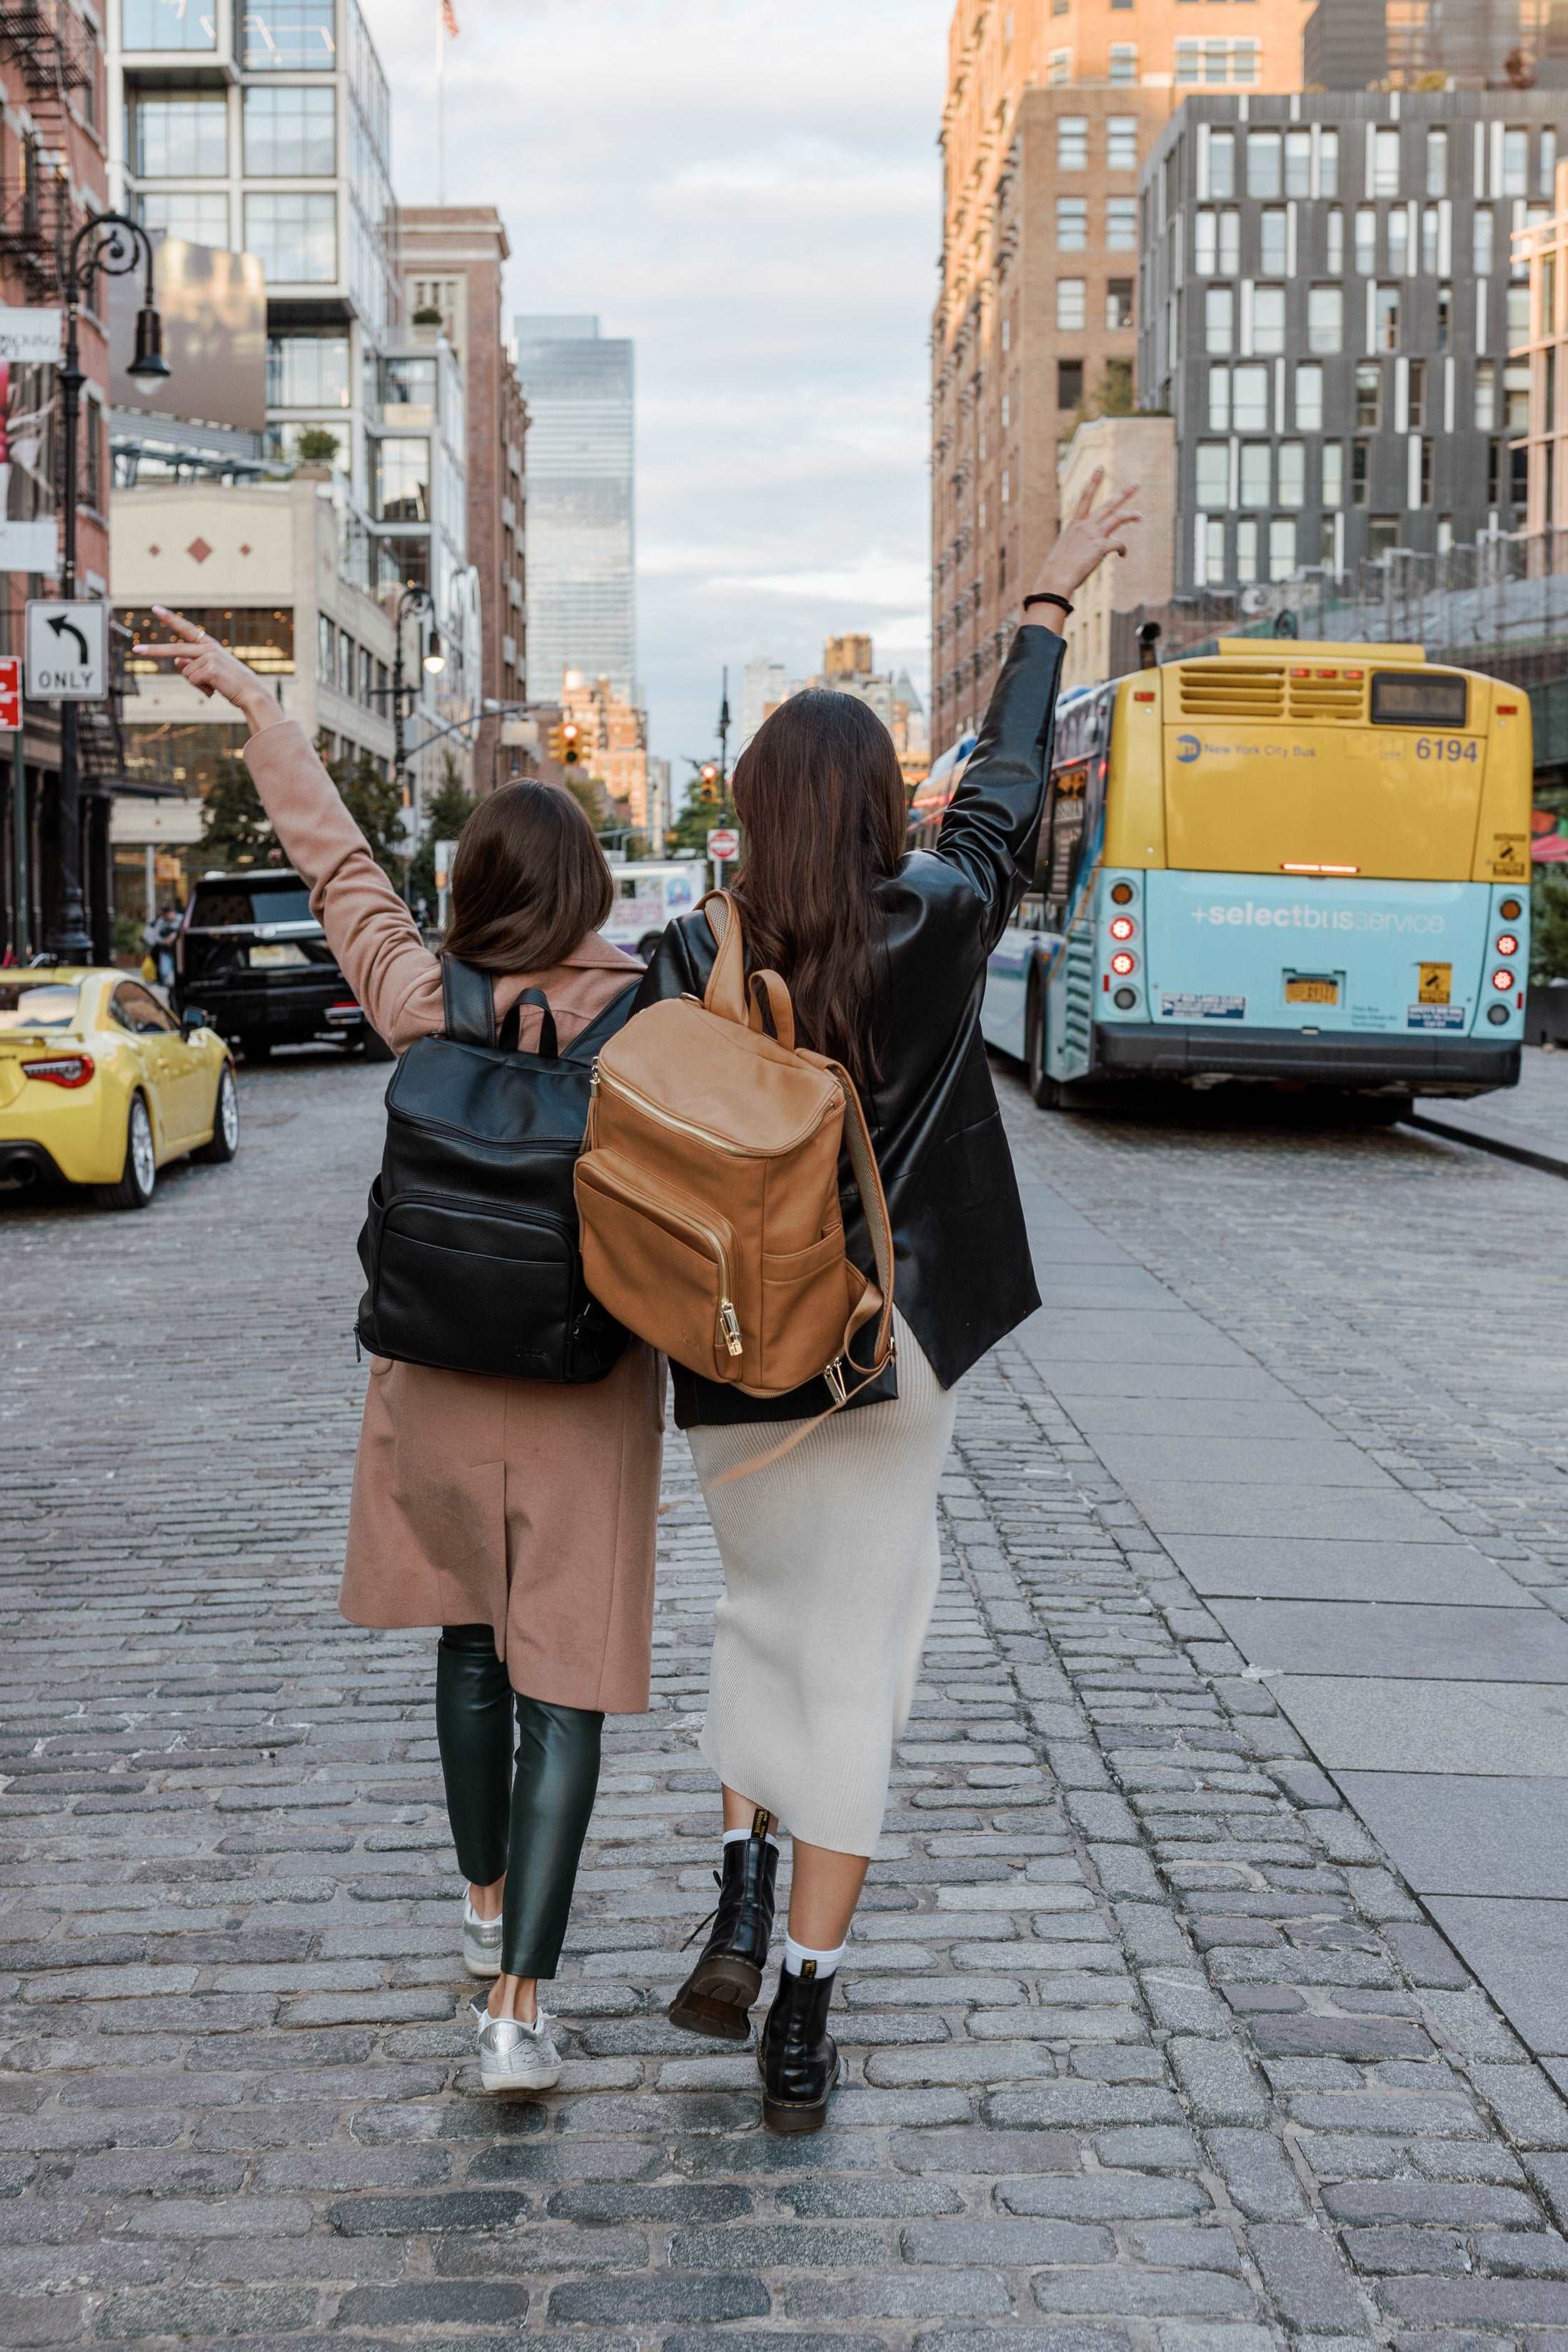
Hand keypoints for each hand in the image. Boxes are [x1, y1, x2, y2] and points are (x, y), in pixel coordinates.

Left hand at [131, 606, 284, 730]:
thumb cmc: (231, 684)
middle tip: (135, 650)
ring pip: (185, 673)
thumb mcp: (210, 672)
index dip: (170, 618)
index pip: (186, 628)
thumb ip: (191, 665)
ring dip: (197, 684)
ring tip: (215, 686)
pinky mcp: (210, 667)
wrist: (251, 693)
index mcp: (209, 645)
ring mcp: (209, 656)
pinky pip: (192, 680)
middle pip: (174, 649)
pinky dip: (201, 688)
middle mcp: (208, 647)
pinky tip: (216, 689)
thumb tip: (176, 661)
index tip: (154, 608)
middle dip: (154, 651)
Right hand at [1030, 469, 1141, 603]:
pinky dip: (1123, 549)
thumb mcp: (1065, 549)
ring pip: (1118, 518)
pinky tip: (1123, 555)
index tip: (1101, 468)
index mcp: (1075, 524)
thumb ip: (1078, 544)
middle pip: (1109, 504)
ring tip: (1140, 515)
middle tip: (1136, 484)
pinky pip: (1119, 544)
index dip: (1094, 481)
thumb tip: (1087, 549)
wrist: (1056, 577)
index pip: (1086, 497)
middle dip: (1124, 493)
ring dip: (1131, 515)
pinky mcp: (1101, 547)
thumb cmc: (1058, 569)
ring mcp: (1094, 535)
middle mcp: (1086, 525)